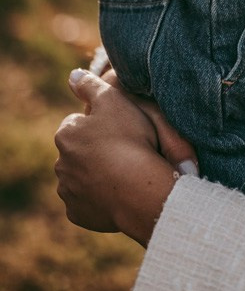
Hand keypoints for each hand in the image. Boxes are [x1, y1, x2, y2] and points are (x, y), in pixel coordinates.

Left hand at [54, 69, 188, 245]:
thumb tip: (72, 75)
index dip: (100, 124)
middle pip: (79, 152)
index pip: (78, 124)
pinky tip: (119, 191)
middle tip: (124, 148)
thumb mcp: (113, 99)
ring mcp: (68, 191)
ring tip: (124, 170)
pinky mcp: (78, 214)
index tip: (119, 128)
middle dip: (95, 150)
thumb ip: (90, 85)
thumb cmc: (129, 139)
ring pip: (82, 177)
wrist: (139, 188)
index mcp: (66, 135)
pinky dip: (100, 198)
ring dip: (97, 174)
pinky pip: (88, 202)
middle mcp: (60, 164)